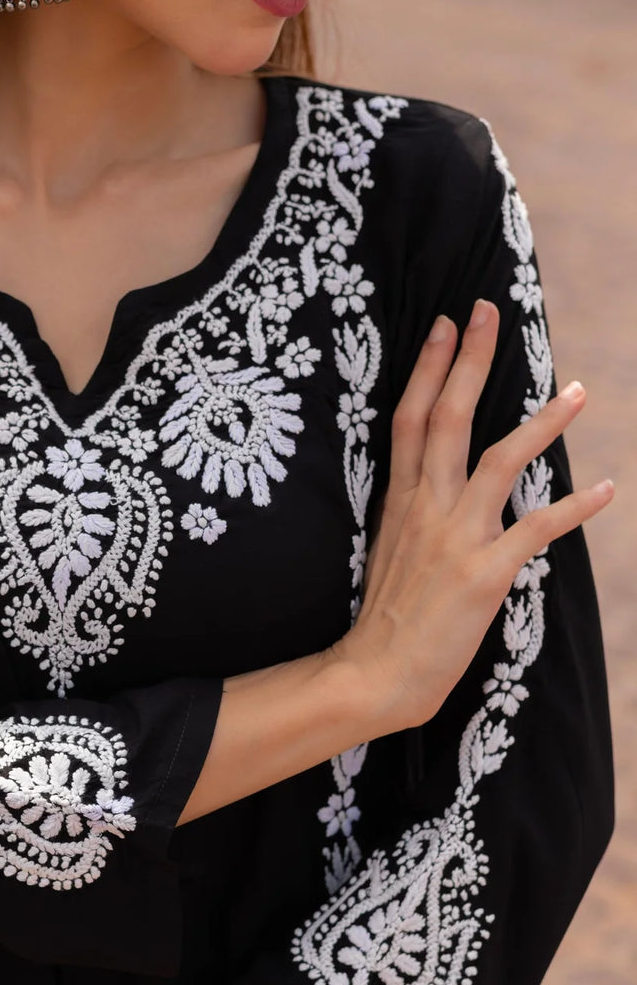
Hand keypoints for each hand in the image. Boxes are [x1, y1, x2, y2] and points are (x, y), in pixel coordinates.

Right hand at [336, 298, 613, 730]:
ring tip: (578, 391)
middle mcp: (426, 508)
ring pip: (501, 461)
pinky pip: (538, 529)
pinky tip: (609, 490)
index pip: (412, 418)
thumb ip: (411, 512)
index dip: (431, 368)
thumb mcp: (387, 549)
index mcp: (399, 501)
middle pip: (449, 419)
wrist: (374, 672)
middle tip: (488, 312)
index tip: (448, 325)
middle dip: (470, 361)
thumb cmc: (384, 618)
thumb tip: (432, 487)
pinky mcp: (485, 572)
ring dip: (542, 424)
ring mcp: (456, 537)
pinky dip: (576, 509)